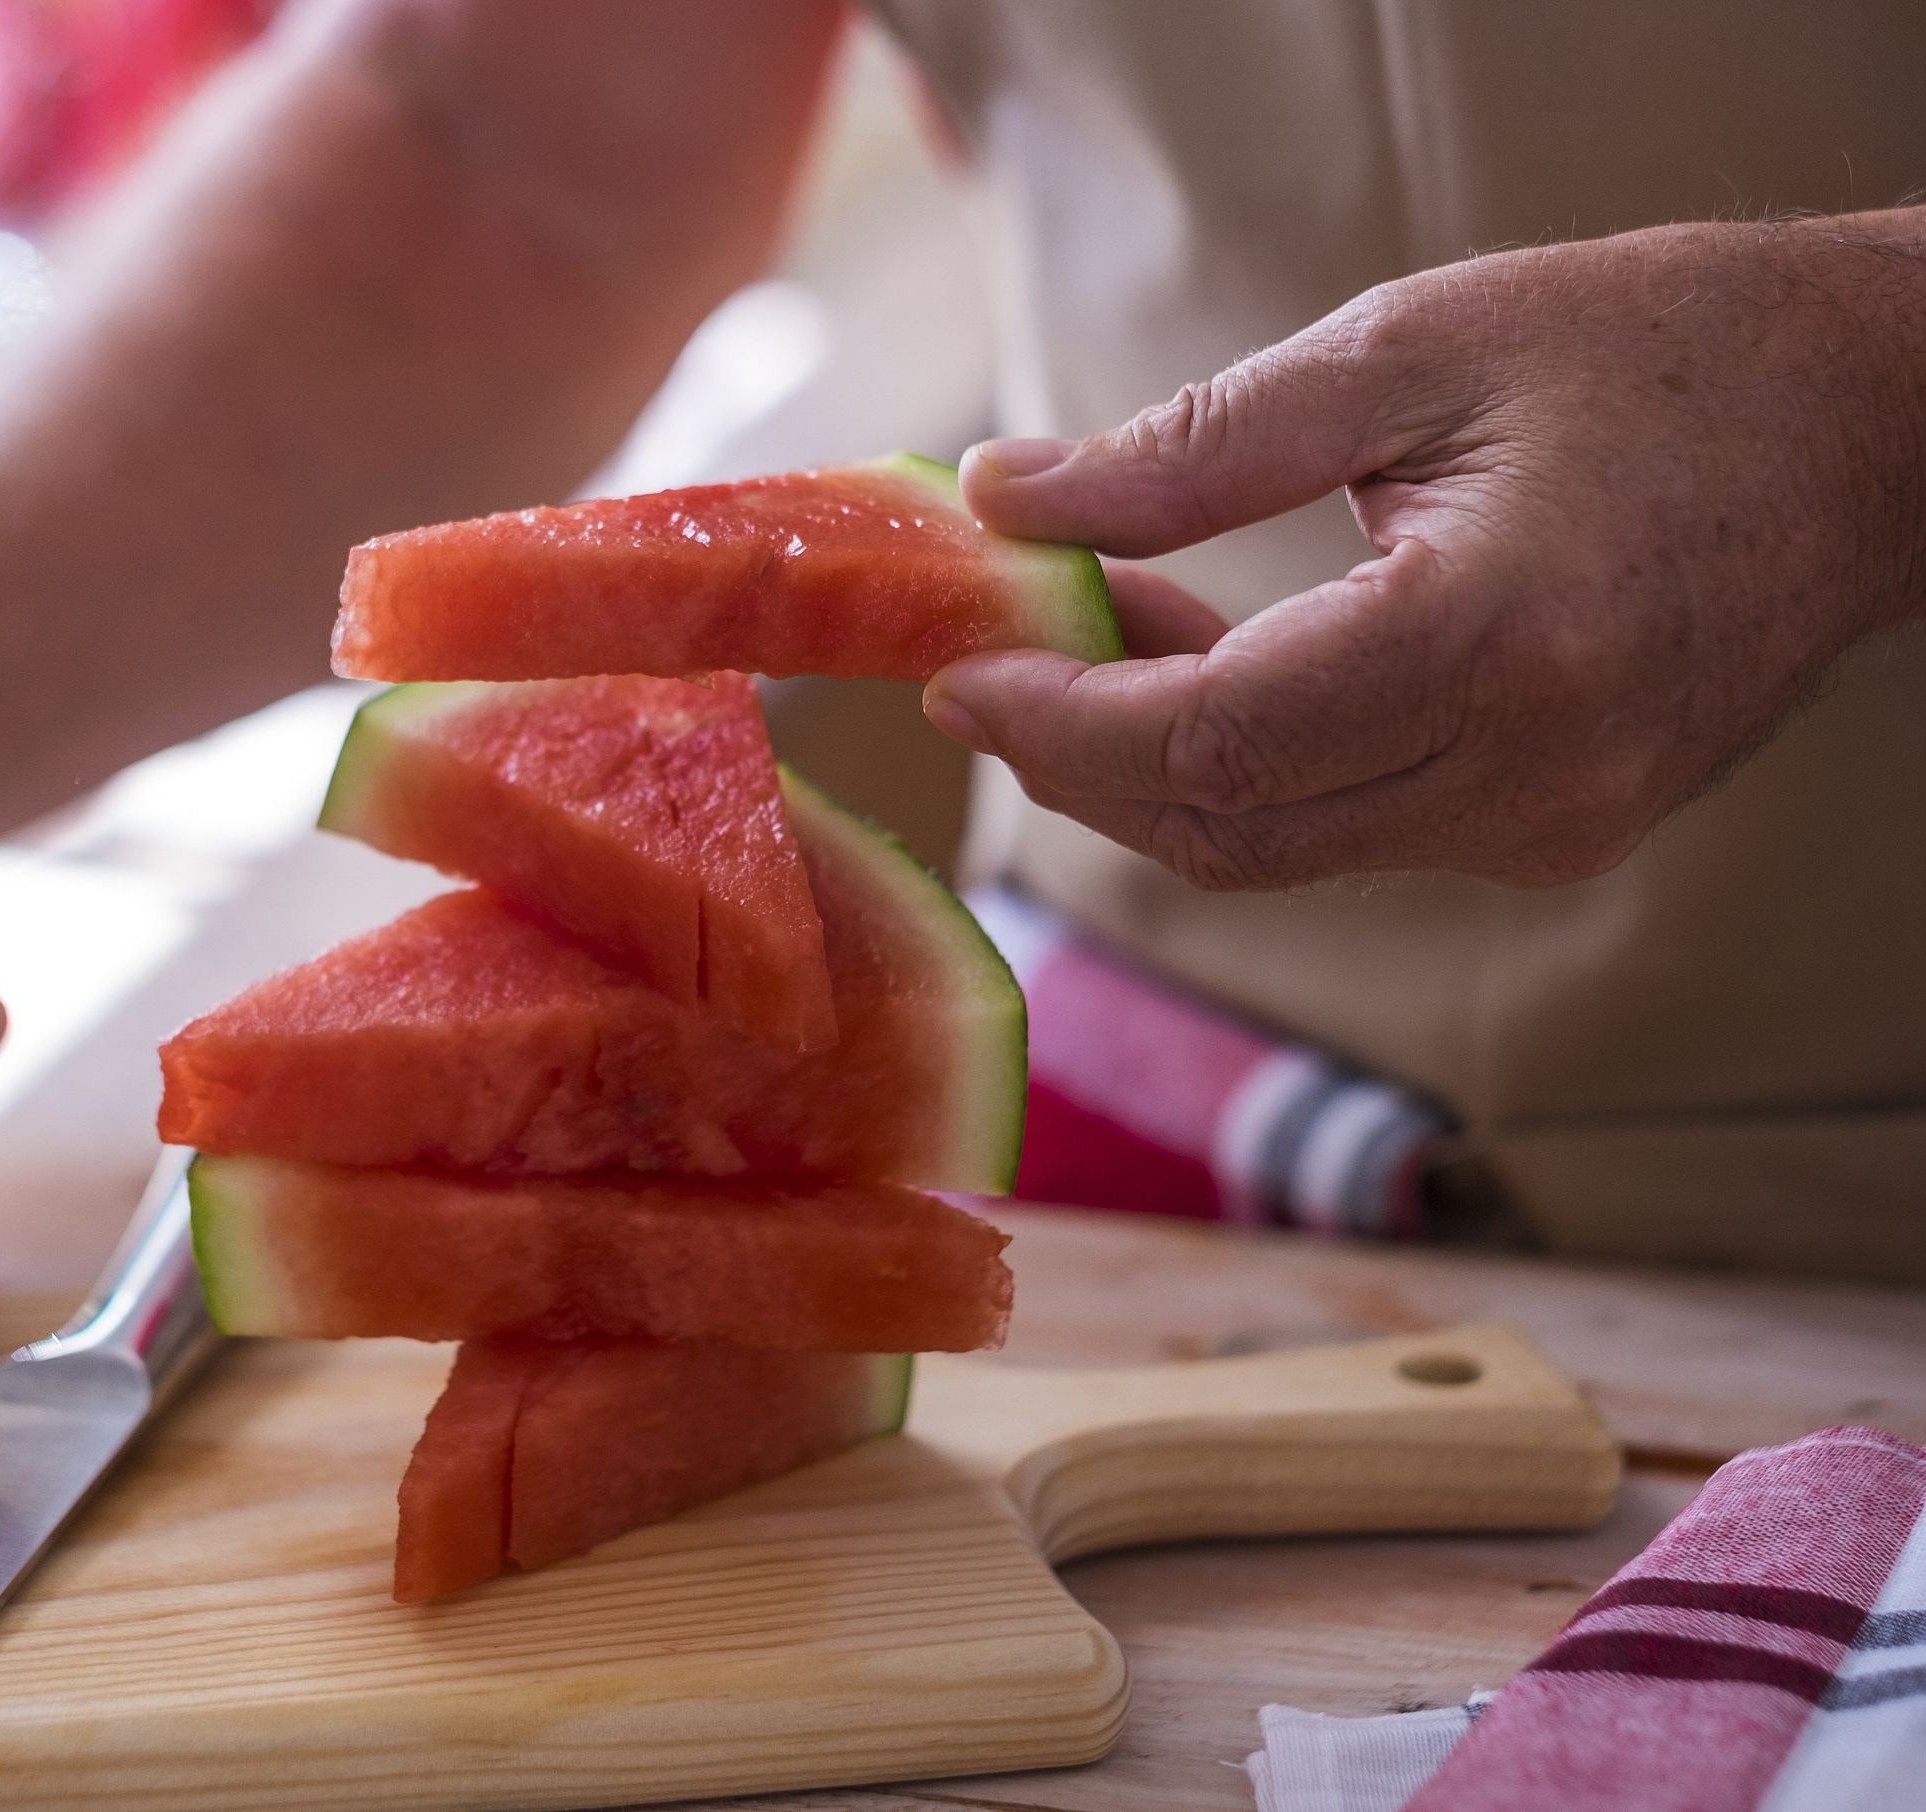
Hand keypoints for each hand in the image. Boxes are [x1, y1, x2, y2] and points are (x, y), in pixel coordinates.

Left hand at [922, 211, 1925, 890]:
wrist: (1877, 425)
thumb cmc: (1656, 353)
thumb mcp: (1406, 351)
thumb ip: (1187, 448)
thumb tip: (1002, 496)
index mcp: (1496, 643)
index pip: (1207, 746)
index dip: (1056, 724)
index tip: (955, 672)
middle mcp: (1531, 773)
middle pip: (1224, 827)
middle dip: (1079, 752)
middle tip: (997, 649)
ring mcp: (1553, 826)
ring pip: (1277, 846)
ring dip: (1155, 754)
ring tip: (1101, 614)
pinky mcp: (1556, 835)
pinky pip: (1348, 830)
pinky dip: (1248, 762)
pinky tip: (1208, 654)